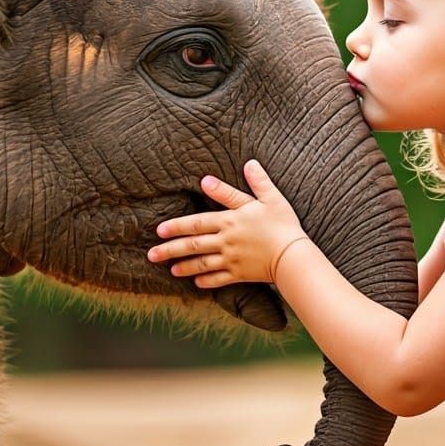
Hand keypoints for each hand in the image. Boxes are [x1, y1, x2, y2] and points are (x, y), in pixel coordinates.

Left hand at [147, 160, 308, 287]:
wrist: (292, 255)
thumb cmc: (283, 224)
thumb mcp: (271, 198)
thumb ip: (258, 181)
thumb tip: (249, 163)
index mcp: (229, 220)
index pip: (197, 222)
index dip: (177, 226)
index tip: (159, 230)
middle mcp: (225, 241)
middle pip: (192, 245)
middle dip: (170, 249)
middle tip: (152, 254)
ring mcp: (231, 259)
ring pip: (201, 264)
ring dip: (183, 266)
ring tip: (170, 269)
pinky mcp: (239, 274)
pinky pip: (218, 279)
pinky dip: (205, 281)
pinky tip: (196, 282)